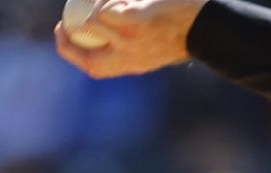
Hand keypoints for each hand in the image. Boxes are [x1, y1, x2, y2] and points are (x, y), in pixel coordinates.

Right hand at [55, 0, 209, 78]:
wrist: (205, 27)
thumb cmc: (182, 32)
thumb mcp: (154, 47)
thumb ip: (131, 47)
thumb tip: (102, 38)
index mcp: (132, 65)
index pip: (92, 67)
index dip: (71, 52)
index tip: (65, 35)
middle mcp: (129, 57)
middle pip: (85, 55)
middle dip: (67, 39)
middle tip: (65, 22)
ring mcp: (129, 40)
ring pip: (93, 21)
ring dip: (98, 7)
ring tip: (118, 4)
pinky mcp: (132, 21)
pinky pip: (107, 8)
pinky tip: (131, 0)